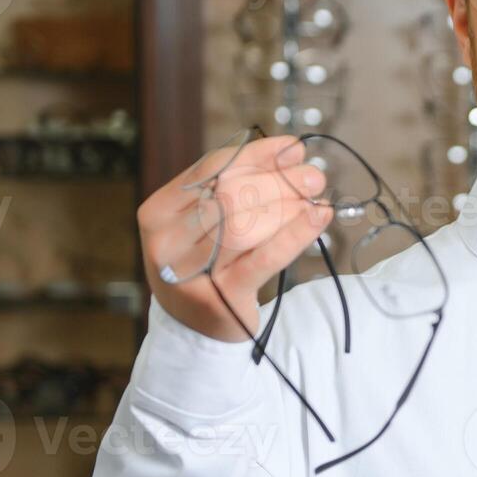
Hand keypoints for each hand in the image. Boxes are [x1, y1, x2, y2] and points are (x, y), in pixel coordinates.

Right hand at [138, 134, 331, 342]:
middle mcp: (166, 242)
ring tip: (315, 198)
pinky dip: (295, 234)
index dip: (256, 155)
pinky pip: (264, 258)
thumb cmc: (207, 262)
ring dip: (288, 206)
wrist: (195, 327)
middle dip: (278, 180)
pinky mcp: (222, 297)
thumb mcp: (207, 222)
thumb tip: (290, 151)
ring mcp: (190, 273)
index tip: (293, 149)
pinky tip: (319, 218)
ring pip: (245, 225)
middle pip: (229, 195)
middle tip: (313, 176)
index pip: (211, 170)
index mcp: (158, 212)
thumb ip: (238, 185)